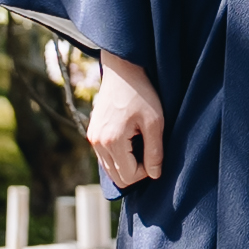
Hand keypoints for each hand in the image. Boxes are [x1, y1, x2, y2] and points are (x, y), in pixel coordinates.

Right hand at [86, 54, 165, 192]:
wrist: (123, 70)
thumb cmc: (142, 93)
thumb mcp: (155, 122)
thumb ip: (155, 151)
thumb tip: (155, 175)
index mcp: (112, 142)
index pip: (129, 177)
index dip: (146, 172)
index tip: (156, 154)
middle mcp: (97, 143)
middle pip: (118, 178)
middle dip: (136, 171)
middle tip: (150, 151)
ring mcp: (92, 139)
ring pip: (111, 169)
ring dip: (127, 164)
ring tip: (141, 143)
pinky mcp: (92, 133)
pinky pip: (105, 158)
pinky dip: (119, 156)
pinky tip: (131, 140)